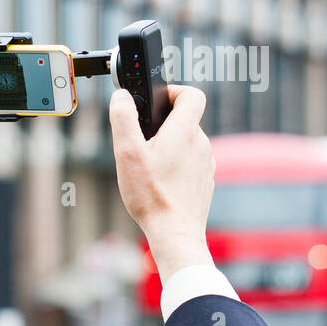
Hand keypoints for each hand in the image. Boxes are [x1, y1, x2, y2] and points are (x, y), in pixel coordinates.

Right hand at [108, 84, 215, 284]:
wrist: (175, 234)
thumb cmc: (151, 196)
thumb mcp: (127, 153)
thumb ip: (123, 118)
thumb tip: (121, 96)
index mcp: (184, 130)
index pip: (191, 94)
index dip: (175, 92)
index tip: (159, 101)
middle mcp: (200, 143)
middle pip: (186, 121)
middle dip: (165, 126)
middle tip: (143, 143)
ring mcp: (206, 165)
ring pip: (188, 145)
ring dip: (171, 149)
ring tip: (150, 169)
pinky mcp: (204, 183)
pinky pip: (191, 166)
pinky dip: (178, 169)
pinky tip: (162, 186)